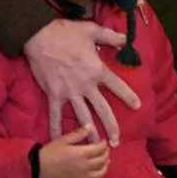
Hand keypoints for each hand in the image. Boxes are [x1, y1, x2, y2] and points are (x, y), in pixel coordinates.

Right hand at [25, 19, 140, 145]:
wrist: (38, 36)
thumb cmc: (65, 31)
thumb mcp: (91, 30)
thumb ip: (110, 36)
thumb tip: (126, 39)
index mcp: (97, 70)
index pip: (117, 85)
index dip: (128, 96)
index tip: (137, 106)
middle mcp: (86, 85)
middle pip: (102, 109)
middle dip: (111, 126)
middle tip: (116, 141)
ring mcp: (69, 92)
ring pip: (83, 117)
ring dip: (90, 134)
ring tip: (96, 148)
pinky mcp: (54, 95)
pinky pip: (56, 115)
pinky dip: (57, 129)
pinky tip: (58, 140)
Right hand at [39, 127, 109, 177]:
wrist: (39, 168)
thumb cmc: (50, 152)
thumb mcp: (63, 140)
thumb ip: (78, 134)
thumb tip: (90, 127)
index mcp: (81, 153)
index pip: (99, 149)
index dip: (103, 144)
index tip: (103, 141)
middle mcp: (85, 166)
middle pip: (102, 160)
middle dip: (106, 154)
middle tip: (105, 150)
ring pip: (101, 173)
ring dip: (105, 166)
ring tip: (104, 161)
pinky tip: (96, 174)